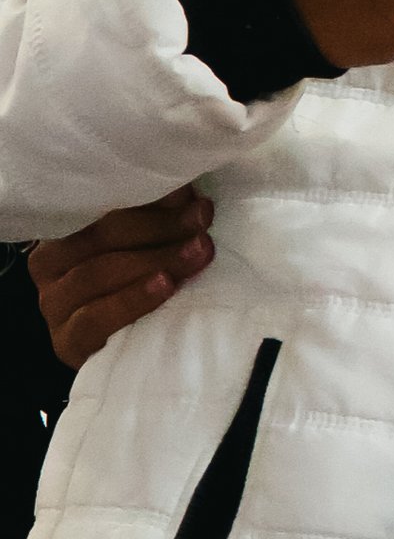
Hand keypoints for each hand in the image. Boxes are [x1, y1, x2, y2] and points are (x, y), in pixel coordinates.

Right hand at [30, 187, 213, 366]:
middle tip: (201, 219)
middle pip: (101, 236)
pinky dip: (132, 299)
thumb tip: (184, 187)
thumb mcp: (145, 243)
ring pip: (98, 273)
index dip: (146, 195)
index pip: (100, 205)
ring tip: (197, 251)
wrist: (131, 351)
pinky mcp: (66, 342)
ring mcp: (53, 305)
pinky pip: (94, 318)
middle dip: (159, 226)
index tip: (189, 191)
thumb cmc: (139, 283)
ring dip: (155, 259)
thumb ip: (156, 216)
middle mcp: (48, 264)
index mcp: (62, 229)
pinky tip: (165, 284)